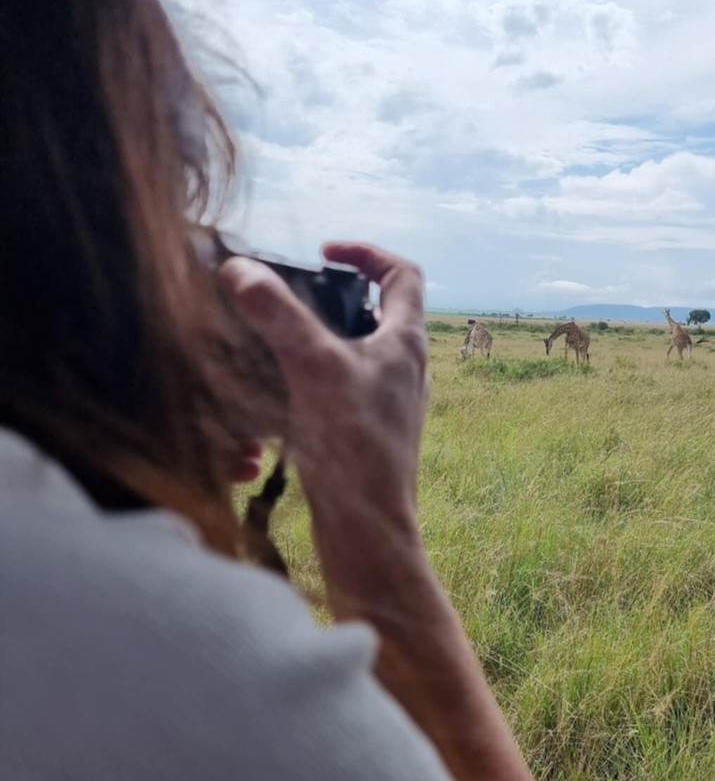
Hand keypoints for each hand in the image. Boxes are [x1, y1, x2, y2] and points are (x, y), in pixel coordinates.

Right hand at [220, 247, 540, 780]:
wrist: (368, 531)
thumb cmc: (355, 449)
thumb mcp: (314, 369)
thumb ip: (279, 316)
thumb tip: (241, 269)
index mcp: (405, 344)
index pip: (403, 275)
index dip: (367, 252)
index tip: (325, 249)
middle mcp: (405, 370)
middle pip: (380, 310)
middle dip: (337, 293)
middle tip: (295, 291)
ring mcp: (389, 402)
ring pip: (358, 350)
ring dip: (323, 335)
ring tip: (280, 334)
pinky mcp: (368, 431)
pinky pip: (343, 387)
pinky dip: (314, 374)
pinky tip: (280, 387)